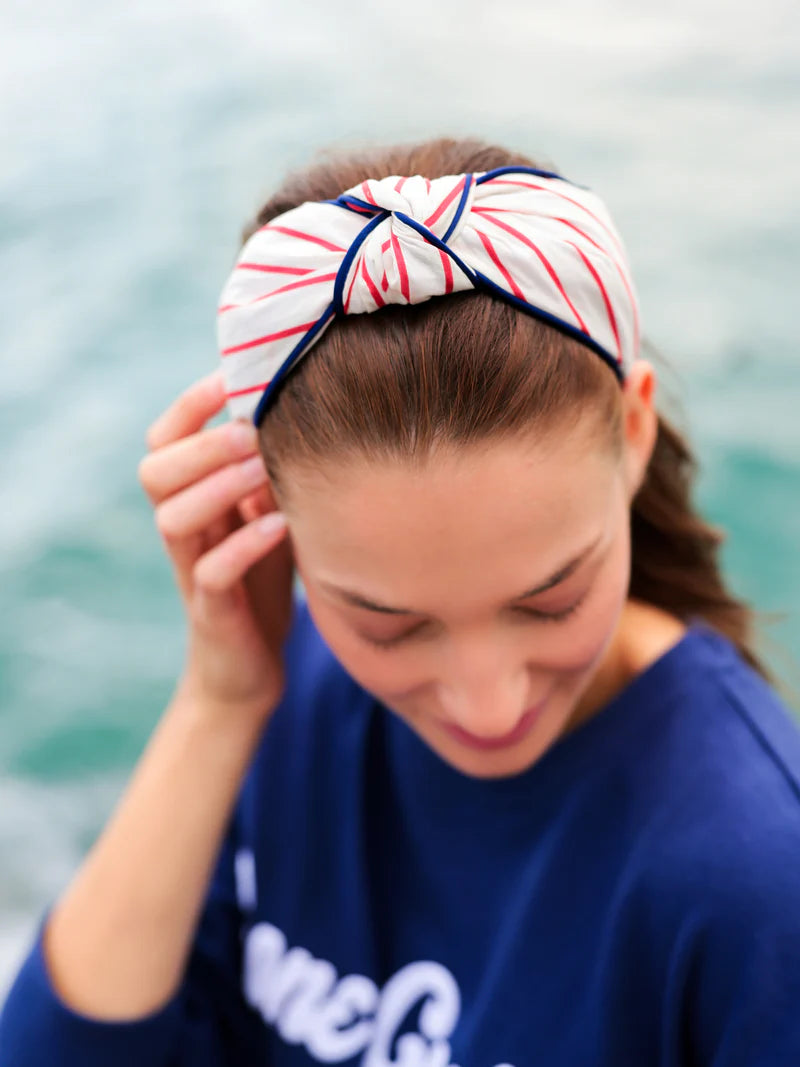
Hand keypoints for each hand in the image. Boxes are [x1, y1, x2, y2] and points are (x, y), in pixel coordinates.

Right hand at [138, 371, 293, 725]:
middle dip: (202, 443)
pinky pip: (213, 574)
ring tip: (263, 468)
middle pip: (155, 472)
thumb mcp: (266, 517)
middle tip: (251, 428)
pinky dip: (244, 546)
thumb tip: (297, 404)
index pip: (164, 441)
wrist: (248, 670)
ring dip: (217, 486)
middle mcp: (182, 532)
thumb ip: (269, 472)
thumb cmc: (262, 583)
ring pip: (173, 518)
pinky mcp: (213, 612)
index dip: (189, 406)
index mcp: (190, 501)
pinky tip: (280, 526)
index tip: (230, 377)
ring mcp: (192, 572)